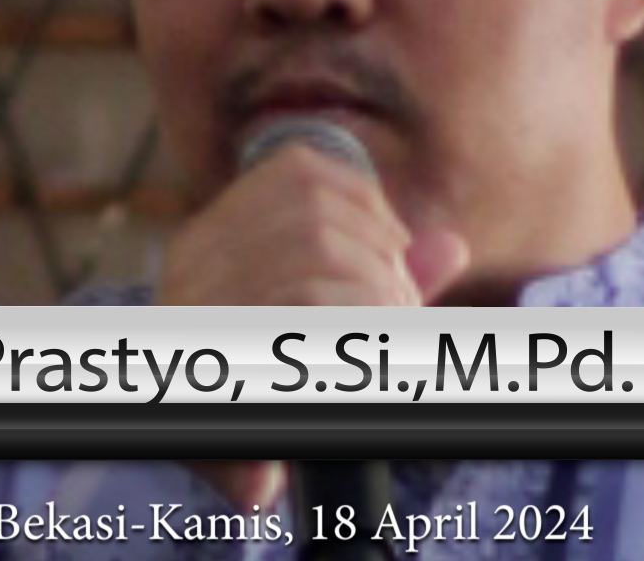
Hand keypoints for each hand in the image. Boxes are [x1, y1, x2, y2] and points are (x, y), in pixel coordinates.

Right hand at [157, 142, 468, 504]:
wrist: (226, 473)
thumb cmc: (281, 393)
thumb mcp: (327, 328)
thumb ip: (382, 285)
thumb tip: (451, 246)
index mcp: (209, 244)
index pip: (295, 171)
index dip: (364, 197)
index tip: (395, 244)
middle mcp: (192, 267)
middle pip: (313, 211)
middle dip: (378, 249)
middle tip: (401, 302)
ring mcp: (199, 308)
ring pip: (316, 254)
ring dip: (376, 288)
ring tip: (390, 327)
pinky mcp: (220, 354)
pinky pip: (311, 306)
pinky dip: (362, 319)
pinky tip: (373, 352)